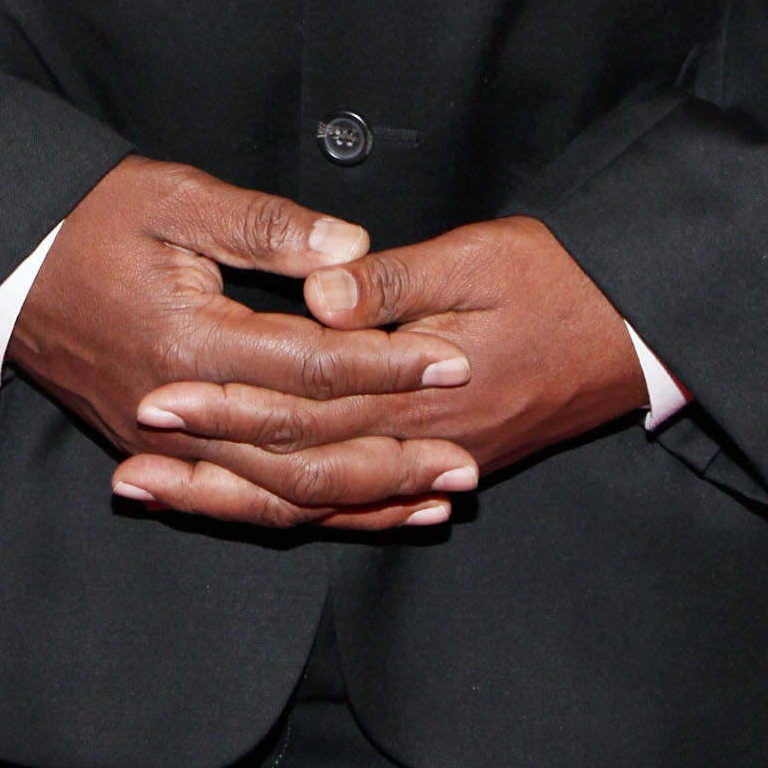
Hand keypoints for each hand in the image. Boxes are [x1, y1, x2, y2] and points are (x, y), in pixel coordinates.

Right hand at [8, 155, 475, 530]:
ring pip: (277, 496)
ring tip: (433, 499)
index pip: (311, 370)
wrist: (3, 267)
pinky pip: (242, 503)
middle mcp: (176, 413)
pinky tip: (357, 512)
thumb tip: (351, 249)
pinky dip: (305, 513)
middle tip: (466, 458)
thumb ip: (265, 226)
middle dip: (391, 458)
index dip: (386, 366)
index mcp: (188, 344)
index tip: (452, 360)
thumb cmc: (89, 219)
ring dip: (361, 500)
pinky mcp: (157, 458)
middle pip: (303, 454)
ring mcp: (163, 448)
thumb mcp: (175, 198)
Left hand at [113, 215, 647, 528]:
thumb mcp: (480, 258)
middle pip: (299, 465)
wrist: (636, 330)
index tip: (159, 391)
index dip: (228, 401)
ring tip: (164, 491)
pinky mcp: (445, 462)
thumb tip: (319, 294)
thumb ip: (395, 281)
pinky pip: (361, 505)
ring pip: (322, 500)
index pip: (304, 404)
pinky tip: (255, 506)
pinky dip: (303, 510)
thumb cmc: (560, 278)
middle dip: (212, 462)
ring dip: (239, 499)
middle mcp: (422, 443)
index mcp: (423, 388)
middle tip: (132, 458)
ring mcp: (436, 461)